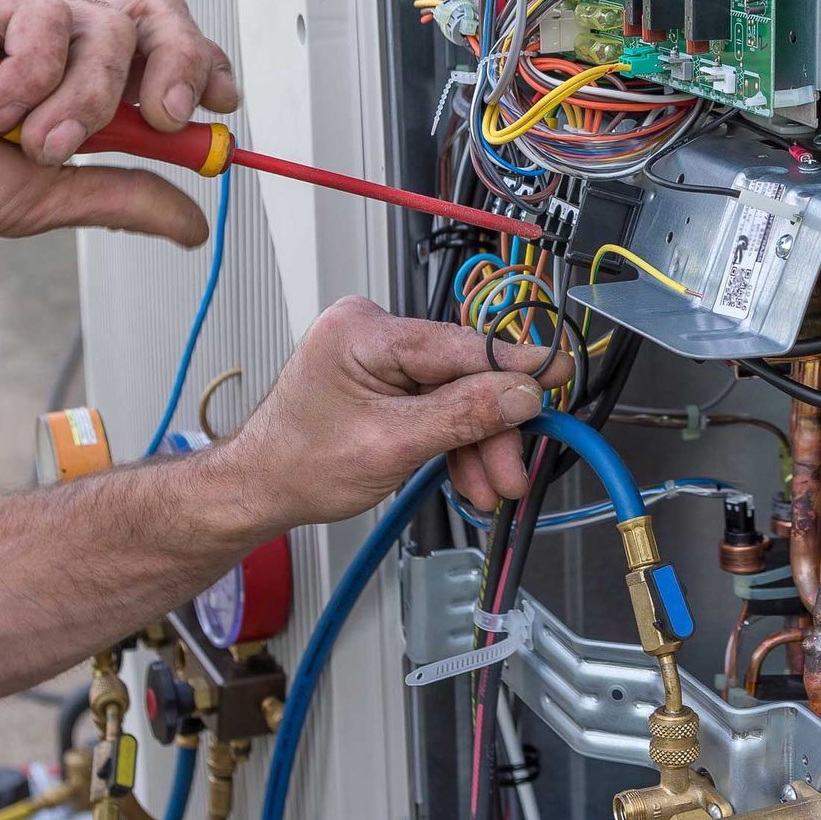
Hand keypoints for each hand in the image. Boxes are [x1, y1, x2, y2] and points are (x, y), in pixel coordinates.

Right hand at [0, 0, 239, 243]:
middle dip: (179, 63)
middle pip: (160, 15)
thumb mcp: (48, 198)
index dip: (204, 67)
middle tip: (162, 116)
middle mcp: (64, 40)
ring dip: (86, 98)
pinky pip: (49, 18)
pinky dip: (31, 75)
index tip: (220, 105)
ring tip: (38, 141)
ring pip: (110, 29)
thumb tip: (196, 224)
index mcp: (85, 81)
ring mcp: (27, 11)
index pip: (167, 52)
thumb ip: (124, 199)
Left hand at [221, 296, 575, 527]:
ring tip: (489, 490)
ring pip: (456, 394)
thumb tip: (521, 395)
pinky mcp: (387, 377)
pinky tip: (469, 476)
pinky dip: (456, 441)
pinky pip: (438, 402)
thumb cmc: (299, 465)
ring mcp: (381, 352)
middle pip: (463, 374)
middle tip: (513, 473)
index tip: (559, 371)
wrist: (261, 489)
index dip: (515, 364)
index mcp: (364, 330)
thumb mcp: (390, 446)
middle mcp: (373, 329)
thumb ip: (461, 416)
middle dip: (490, 428)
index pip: (459, 344)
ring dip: (477, 443)